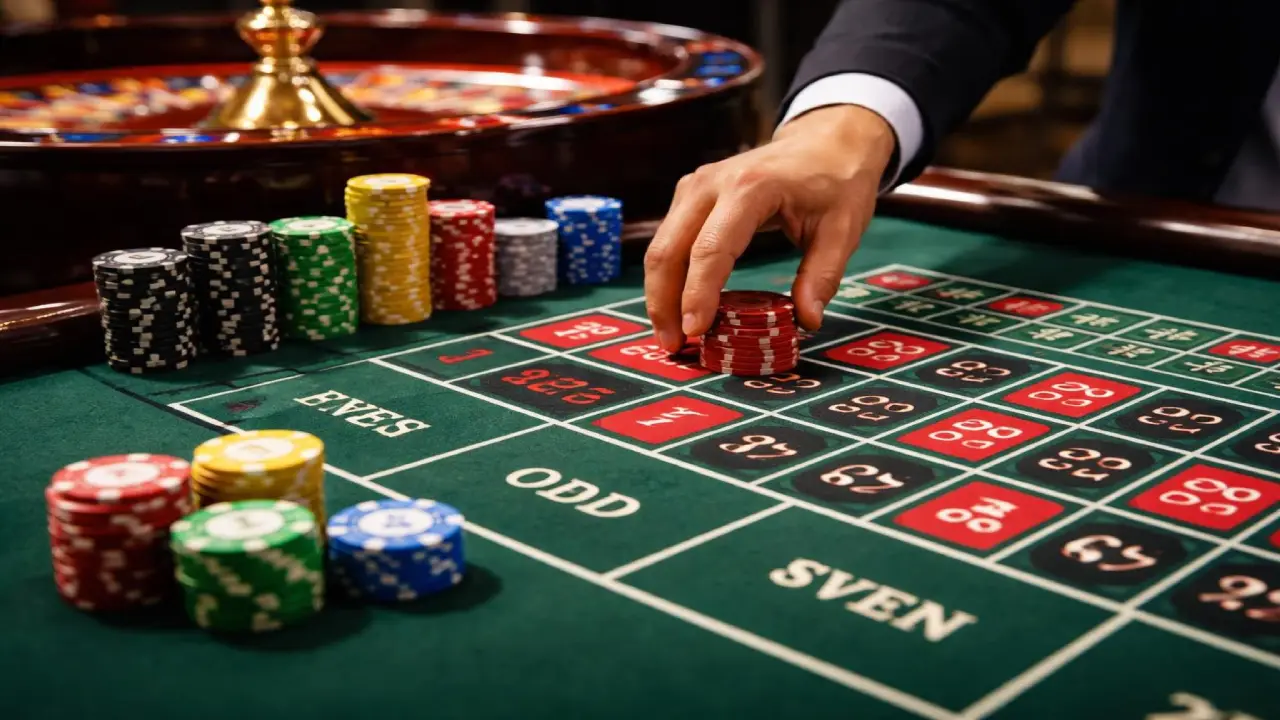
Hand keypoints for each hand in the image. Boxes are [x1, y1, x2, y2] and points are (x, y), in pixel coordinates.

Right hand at [643, 105, 896, 351]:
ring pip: (661, 246)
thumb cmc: (836, 181)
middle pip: (668, 249)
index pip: (711, 249)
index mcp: (750, 189)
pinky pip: (669, 239)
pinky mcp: (690, 194)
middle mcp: (710, 184)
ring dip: (660, 294)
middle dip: (664, 303)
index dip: (698, 294)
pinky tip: (678, 306)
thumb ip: (823, 275)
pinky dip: (668, 276)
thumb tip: (806, 321)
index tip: (695, 332)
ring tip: (672, 335)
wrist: (825, 138)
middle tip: (673, 346)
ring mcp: (694, 186)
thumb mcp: (843, 229)